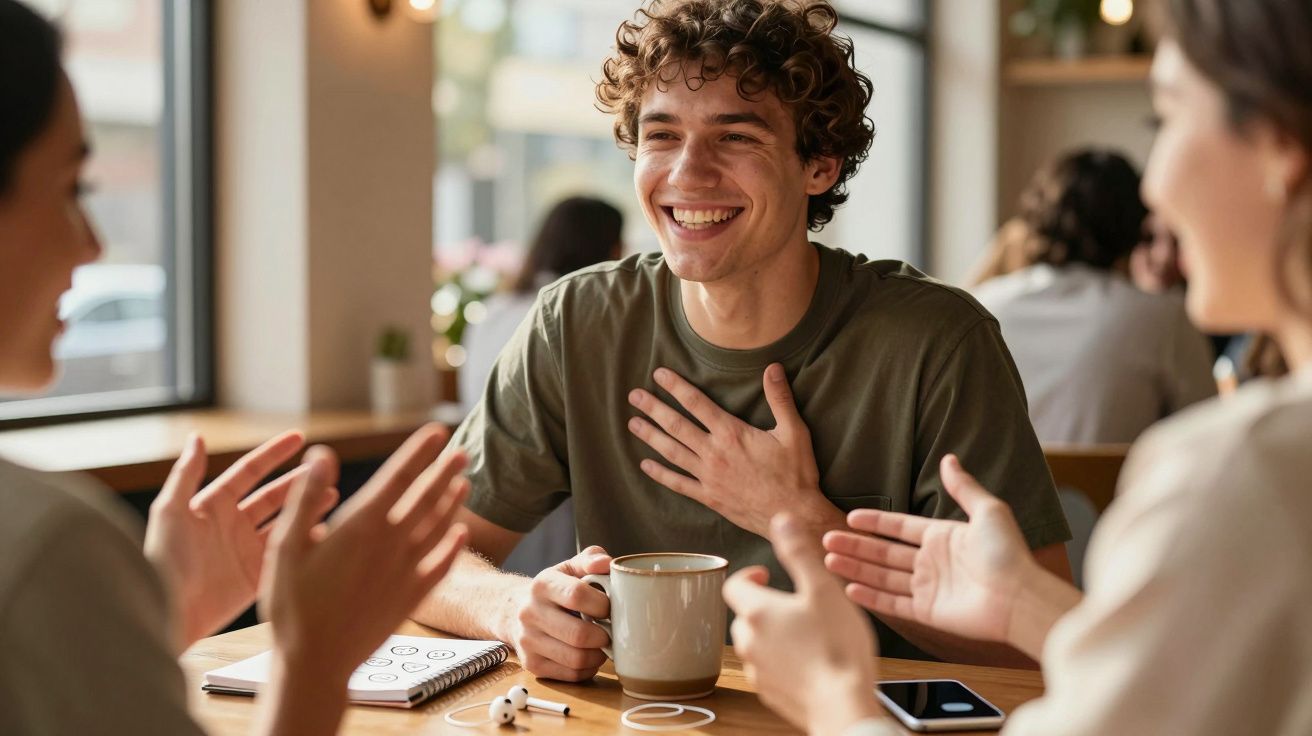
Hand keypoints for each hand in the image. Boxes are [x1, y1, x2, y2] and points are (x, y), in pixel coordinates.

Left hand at [144, 430, 335, 650]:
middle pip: (273, 496)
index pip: (249, 472)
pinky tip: (323, 532)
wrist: (167, 611)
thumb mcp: (170, 511)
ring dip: (307, 508)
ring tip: (332, 495)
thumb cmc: (164, 559)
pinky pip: (286, 555)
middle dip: (299, 482)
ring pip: (284, 522)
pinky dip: (304, 542)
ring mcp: (246, 552)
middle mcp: (232, 525)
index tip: (299, 438)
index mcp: (213, 506)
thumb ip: (186, 474)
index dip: (273, 454)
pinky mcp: (256, 578)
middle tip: (325, 471)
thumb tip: (197, 437)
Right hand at [259, 424, 469, 681]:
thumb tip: (321, 453)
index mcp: (360, 527)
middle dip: (444, 472)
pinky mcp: (411, 598)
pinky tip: (461, 534)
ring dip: (452, 503)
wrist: (315, 663)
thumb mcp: (285, 546)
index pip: (397, 478)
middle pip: (425, 499)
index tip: (436, 431)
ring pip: (437, 528)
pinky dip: (453, 547)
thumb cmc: (292, 605)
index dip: (418, 452)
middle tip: (461, 452)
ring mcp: (405, 572)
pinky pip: (441, 566)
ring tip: (463, 483)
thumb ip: (306, 497)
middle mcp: (390, 545)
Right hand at [507, 546, 611, 681]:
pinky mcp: (532, 665)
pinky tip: (589, 655)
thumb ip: (590, 559)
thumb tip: (607, 563)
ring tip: (602, 644)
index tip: (609, 607)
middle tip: (611, 630)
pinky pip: (571, 674)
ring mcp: (528, 641)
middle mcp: (530, 613)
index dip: (602, 604)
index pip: (577, 595)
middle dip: (604, 635)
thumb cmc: (553, 589)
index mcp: (542, 585)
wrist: (514, 610)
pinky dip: (588, 668)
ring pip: (576, 659)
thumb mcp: (568, 568)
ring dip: (598, 655)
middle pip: (578, 634)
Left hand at [627, 364, 834, 536]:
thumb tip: (773, 367)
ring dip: (651, 436)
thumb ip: (780, 399)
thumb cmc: (795, 474)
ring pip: (672, 452)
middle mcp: (714, 453)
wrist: (792, 516)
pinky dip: (660, 474)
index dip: (676, 387)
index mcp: (732, 433)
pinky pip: (678, 483)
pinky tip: (645, 465)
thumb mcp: (794, 432)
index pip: (696, 403)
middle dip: (654, 408)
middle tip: (634, 395)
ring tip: (632, 423)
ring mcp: (708, 476)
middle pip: (676, 425)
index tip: (658, 374)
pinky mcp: (709, 496)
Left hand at [724, 514, 884, 735]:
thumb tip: (782, 521)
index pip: (734, 584)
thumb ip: (799, 552)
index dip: (751, 574)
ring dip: (774, 634)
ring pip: (756, 644)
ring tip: (806, 633)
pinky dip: (783, 661)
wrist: (843, 706)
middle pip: (745, 615)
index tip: (768, 573)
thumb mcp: (822, 589)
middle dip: (765, 605)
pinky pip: (769, 669)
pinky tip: (810, 661)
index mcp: (757, 612)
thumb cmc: (837, 648)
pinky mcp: (771, 694)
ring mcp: (758, 671)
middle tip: (794, 604)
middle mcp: (749, 642)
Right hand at [822, 454, 1039, 644]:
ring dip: (856, 568)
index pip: (899, 527)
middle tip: (827, 538)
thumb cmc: (1007, 553)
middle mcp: (931, 562)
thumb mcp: (987, 511)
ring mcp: (928, 587)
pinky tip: (849, 587)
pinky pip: (893, 603)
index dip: (875, 522)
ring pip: (882, 576)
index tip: (850, 517)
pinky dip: (871, 596)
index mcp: (942, 536)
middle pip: (884, 551)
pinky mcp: (928, 612)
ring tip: (829, 559)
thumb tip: (948, 458)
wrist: (1019, 597)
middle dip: (855, 545)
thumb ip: (963, 487)